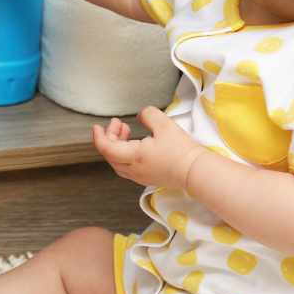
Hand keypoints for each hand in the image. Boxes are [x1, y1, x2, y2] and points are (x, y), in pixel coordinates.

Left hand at [91, 107, 207, 190]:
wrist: (195, 171)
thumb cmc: (181, 150)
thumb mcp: (164, 124)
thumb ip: (148, 115)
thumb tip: (140, 116)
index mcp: (134, 157)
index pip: (107, 148)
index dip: (99, 137)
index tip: (97, 127)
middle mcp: (134, 170)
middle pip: (111, 155)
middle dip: (110, 137)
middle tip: (117, 123)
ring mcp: (140, 176)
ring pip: (119, 162)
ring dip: (117, 145)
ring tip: (126, 130)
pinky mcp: (149, 178)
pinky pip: (128, 167)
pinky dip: (126, 154)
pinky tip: (136, 144)